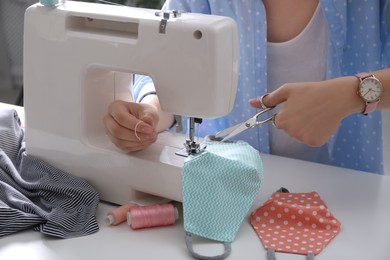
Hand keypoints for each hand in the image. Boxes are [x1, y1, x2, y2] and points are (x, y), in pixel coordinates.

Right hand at [103, 100, 157, 151]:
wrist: (143, 118)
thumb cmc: (143, 112)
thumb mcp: (149, 110)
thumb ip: (149, 115)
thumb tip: (148, 120)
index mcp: (115, 107)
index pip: (121, 117)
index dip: (135, 125)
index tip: (149, 129)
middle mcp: (109, 119)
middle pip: (117, 131)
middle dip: (136, 135)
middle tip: (151, 135)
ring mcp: (110, 132)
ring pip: (120, 141)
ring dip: (138, 142)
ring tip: (151, 138)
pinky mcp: (115, 141)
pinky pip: (124, 147)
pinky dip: (136, 146)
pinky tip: (146, 142)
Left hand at [249, 77, 363, 146]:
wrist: (337, 97)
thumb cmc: (311, 91)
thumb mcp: (287, 90)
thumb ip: (268, 99)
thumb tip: (251, 103)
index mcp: (282, 121)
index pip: (278, 120)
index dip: (287, 111)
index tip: (298, 104)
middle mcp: (291, 133)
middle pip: (288, 128)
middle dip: (295, 119)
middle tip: (308, 107)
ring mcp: (303, 139)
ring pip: (299, 134)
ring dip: (304, 126)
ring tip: (315, 113)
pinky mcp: (315, 143)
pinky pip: (310, 138)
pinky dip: (314, 132)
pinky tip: (321, 121)